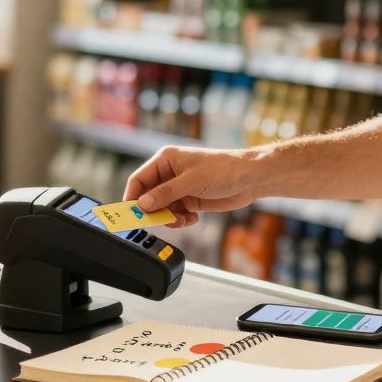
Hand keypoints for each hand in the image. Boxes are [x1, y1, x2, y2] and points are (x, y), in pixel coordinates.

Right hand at [124, 146, 264, 227]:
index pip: (139, 179)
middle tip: (160, 221)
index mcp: (166, 160)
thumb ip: (165, 193)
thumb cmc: (223, 169)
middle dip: (154, 211)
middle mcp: (170, 173)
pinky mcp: (190, 199)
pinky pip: (176, 214)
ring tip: (182, 220)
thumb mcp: (191, 181)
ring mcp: (180, 187)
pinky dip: (181, 220)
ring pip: (162, 208)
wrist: (250, 178)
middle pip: (149, 196)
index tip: (130, 215)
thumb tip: (143, 204)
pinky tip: (192, 218)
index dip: (132, 197)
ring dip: (169, 218)